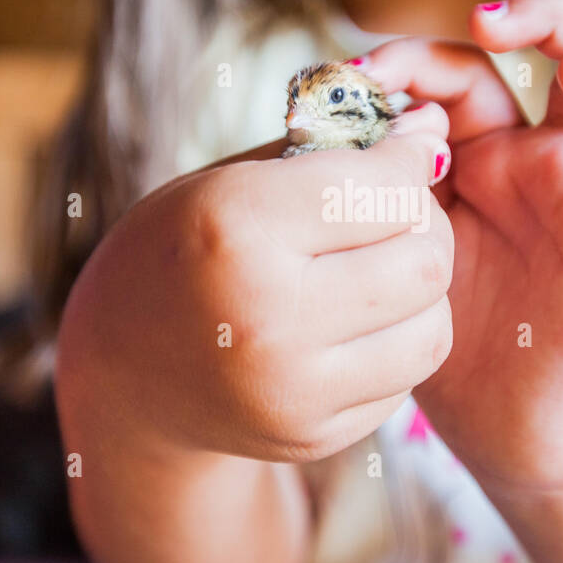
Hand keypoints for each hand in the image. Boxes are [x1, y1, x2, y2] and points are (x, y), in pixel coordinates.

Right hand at [56, 114, 453, 463]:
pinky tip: (359, 321)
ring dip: (423, 292)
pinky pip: (407, 379)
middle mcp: (264, 316)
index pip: (382, 189)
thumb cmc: (184, 250)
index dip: (412, 158)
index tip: (413, 148)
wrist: (126, 371)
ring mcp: (290, 390)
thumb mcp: (230, 181)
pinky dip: (398, 341)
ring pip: (433, 329)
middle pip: (424, 264)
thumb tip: (436, 126)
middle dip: (426, 226)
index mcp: (234, 229)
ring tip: (385, 268)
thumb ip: (330, 150)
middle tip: (400, 213)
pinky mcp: (310, 436)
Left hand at [361, 0, 562, 491]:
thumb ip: (389, 180)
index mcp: (497, 153)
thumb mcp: (403, 245)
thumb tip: (358, 99)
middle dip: (548, 15)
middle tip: (492, 20)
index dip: (425, 54)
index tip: (364, 71)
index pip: (478, 70)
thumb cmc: (451, 340)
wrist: (503, 436)